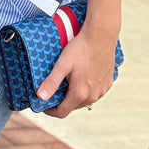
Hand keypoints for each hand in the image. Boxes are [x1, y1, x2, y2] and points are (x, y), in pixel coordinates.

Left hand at [39, 0, 122, 117]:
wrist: (101, 36)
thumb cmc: (80, 48)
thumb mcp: (62, 64)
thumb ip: (51, 82)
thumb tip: (40, 97)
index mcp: (80, 94)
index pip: (62, 112)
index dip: (50, 110)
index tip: (43, 104)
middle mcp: (93, 96)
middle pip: (73, 106)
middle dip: (62, 101)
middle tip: (53, 88)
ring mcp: (102, 90)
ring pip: (85, 100)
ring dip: (74, 95)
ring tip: (66, 81)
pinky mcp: (108, 83)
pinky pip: (94, 92)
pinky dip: (86, 89)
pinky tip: (81, 77)